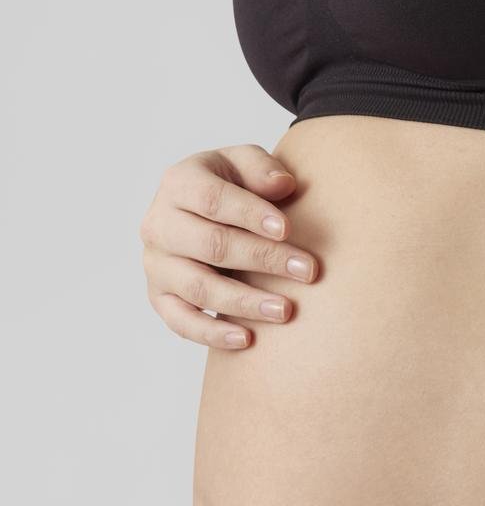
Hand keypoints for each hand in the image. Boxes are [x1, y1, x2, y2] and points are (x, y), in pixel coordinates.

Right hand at [139, 144, 317, 348]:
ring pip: (199, 287)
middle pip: (211, 244)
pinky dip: (212, 334)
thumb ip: (261, 168)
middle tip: (307, 271)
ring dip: (244, 301)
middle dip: (262, 259)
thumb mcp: (244, 164)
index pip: (212, 198)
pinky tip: (248, 340)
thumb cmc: (233, 188)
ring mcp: (157, 264)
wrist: (204, 218)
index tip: (288, 229)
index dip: (250, 214)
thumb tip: (283, 185)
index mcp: (179, 183)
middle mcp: (159, 224)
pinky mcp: (160, 298)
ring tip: (285, 310)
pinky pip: (181, 322)